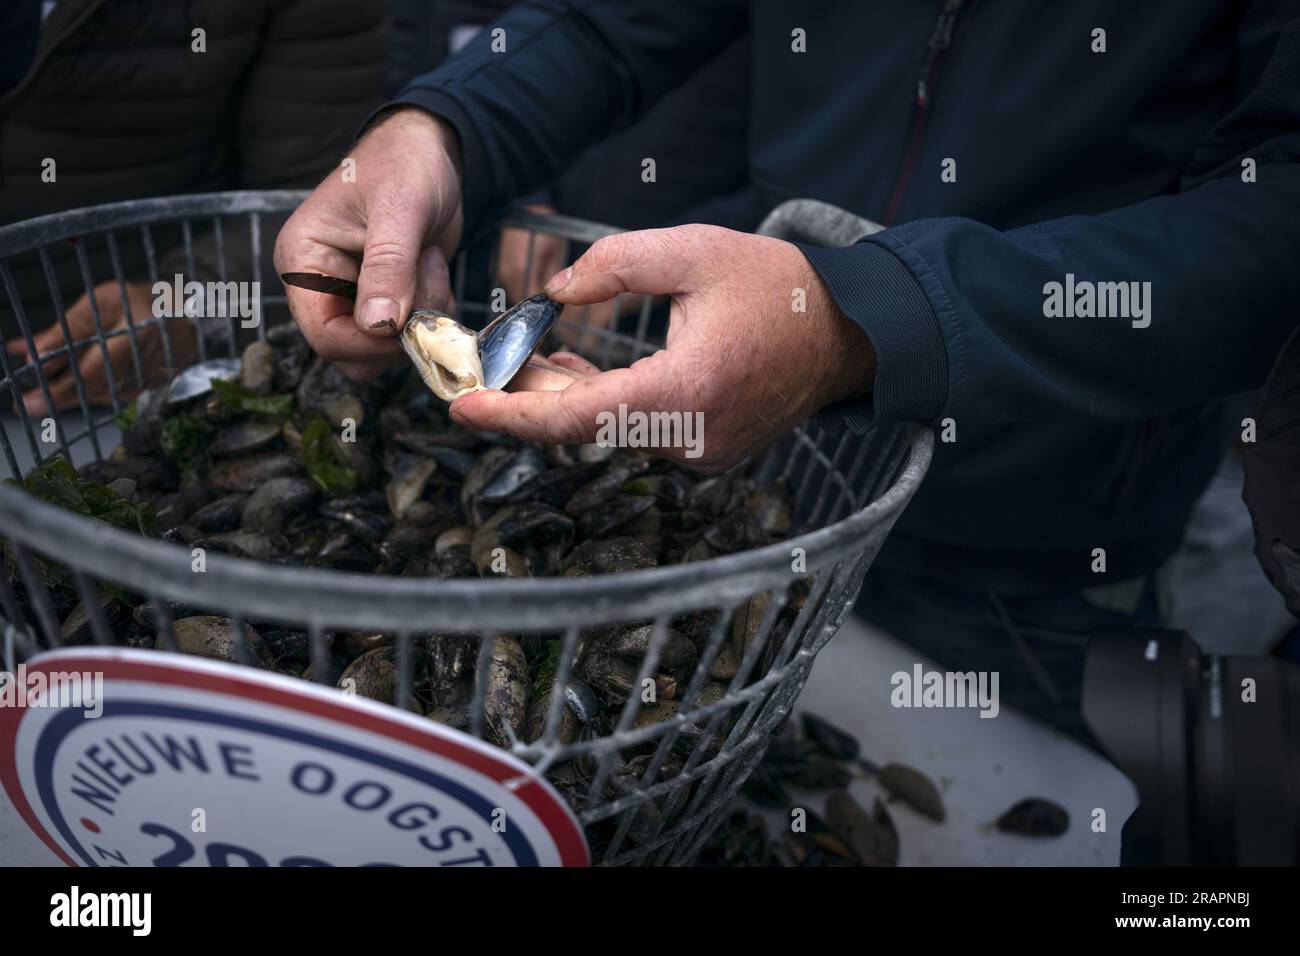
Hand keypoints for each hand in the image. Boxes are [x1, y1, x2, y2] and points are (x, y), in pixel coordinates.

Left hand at [5, 280, 195, 414]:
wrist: (186, 314)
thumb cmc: (140, 301)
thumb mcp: (101, 301)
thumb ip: (68, 329)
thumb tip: (35, 353)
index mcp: (136, 336)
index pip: (91, 372)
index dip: (60, 389)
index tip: (32, 400)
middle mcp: (146, 362)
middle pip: (94, 389)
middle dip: (59, 396)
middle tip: (30, 403)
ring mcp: (151, 378)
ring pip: (102, 395)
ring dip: (75, 392)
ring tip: (53, 384)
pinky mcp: (150, 386)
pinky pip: (114, 394)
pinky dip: (92, 390)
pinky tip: (80, 381)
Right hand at [273, 107, 463, 381]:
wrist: (432, 152)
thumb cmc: (406, 164)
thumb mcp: (399, 209)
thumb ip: (388, 266)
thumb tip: (378, 325)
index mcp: (303, 261)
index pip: (323, 336)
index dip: (369, 343)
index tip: (409, 321)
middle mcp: (320, 285)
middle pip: (352, 352)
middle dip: (399, 330)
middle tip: (427, 279)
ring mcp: (351, 295)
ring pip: (382, 349)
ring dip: (419, 321)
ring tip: (429, 264)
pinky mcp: (383, 299)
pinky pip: (405, 334)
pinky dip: (431, 313)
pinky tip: (434, 268)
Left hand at [449, 225, 875, 472]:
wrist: (844, 333)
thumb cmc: (776, 288)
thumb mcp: (693, 251)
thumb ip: (614, 265)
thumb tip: (552, 294)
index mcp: (688, 389)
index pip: (582, 416)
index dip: (516, 414)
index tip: (465, 408)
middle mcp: (692, 436)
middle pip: (587, 427)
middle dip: (530, 397)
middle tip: (485, 364)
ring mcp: (701, 452)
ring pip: (610, 431)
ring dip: (565, 398)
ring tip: (525, 358)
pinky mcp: (706, 451)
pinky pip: (636, 432)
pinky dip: (602, 404)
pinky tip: (575, 372)